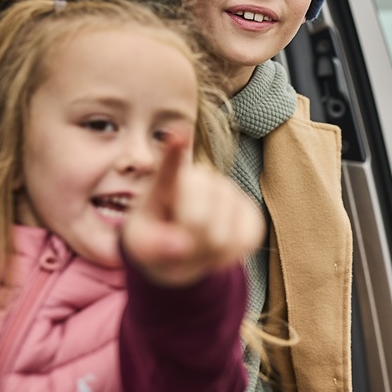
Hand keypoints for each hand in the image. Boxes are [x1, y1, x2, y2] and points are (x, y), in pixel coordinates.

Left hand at [122, 133, 264, 286]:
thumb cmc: (156, 242)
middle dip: (187, 241)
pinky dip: (228, 256)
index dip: (176, 149)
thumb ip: (152, 247)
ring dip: (207, 252)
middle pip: (198, 218)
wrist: (180, 249)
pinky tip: (217, 248)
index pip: (171, 164)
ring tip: (197, 245)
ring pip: (222, 236)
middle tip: (179, 244)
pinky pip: (245, 241)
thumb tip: (180, 246)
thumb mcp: (141, 247)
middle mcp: (201, 179)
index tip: (177, 135)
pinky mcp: (250, 212)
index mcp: (166, 182)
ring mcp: (228, 192)